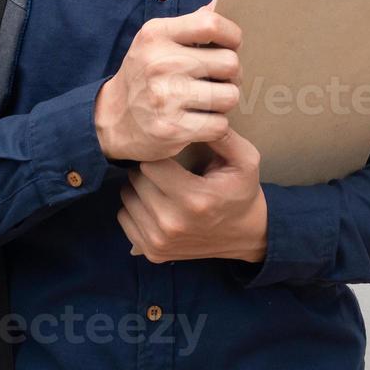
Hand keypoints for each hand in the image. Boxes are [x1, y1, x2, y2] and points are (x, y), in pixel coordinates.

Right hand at [94, 4, 242, 162]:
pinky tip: (198, 120)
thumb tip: (218, 3)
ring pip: (229, 96)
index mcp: (157, 34)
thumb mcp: (155, 41)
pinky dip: (215, 125)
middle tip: (218, 79)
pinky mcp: (172, 128)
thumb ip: (189, 24)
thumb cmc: (143, 75)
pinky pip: (219, 125)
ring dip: (223, 101)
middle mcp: (160, 63)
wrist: (111, 119)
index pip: (212, 25)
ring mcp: (165, 97)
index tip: (230, 46)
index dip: (232, 36)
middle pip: (230, 63)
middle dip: (231, 75)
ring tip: (206, 100)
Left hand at [116, 127, 267, 263]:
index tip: (168, 152)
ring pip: (127, 198)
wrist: (246, 235)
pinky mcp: (152, 252)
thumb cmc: (241, 192)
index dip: (158, 153)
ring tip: (161, 186)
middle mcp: (173, 223)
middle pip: (136, 180)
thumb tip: (198, 117)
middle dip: (147, 169)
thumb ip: (222, 136)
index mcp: (194, 199)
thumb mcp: (245, 160)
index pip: (150, 164)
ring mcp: (160, 241)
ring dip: (139, 188)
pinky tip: (155, 204)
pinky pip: (124, 218)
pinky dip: (135, 208)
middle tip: (165, 168)